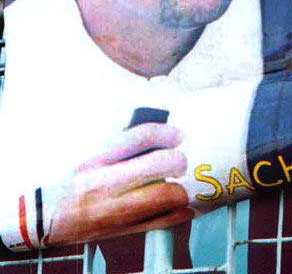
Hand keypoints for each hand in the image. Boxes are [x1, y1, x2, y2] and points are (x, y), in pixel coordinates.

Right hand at [46, 123, 192, 245]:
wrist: (41, 219)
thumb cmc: (67, 181)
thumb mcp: (87, 155)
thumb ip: (118, 142)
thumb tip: (154, 127)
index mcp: (97, 159)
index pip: (139, 137)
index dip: (164, 132)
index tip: (177, 134)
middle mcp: (106, 183)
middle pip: (157, 165)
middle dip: (177, 160)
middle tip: (181, 159)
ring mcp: (115, 209)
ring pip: (163, 197)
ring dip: (179, 188)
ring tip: (181, 182)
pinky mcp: (122, 230)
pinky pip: (161, 222)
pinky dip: (179, 212)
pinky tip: (185, 205)